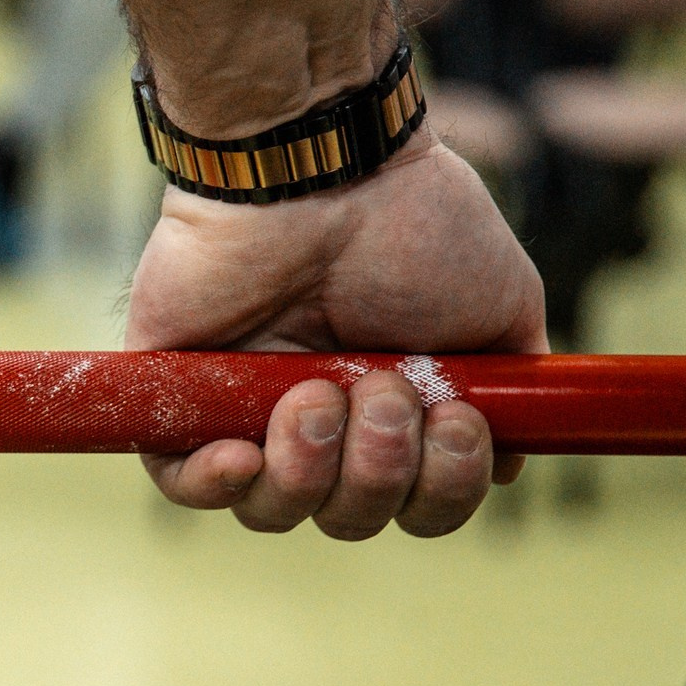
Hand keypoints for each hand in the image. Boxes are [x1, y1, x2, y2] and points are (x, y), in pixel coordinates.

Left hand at [127, 135, 546, 538]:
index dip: (443, 491)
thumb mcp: (502, 307)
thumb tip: (505, 463)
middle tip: (381, 387)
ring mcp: (244, 406)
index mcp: (395, 408)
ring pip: (273, 506)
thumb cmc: (413, 223)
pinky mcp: (175, 391)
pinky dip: (214, 485)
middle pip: (349, 517)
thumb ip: (510, 390)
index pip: (419, 504)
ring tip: (315, 394)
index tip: (455, 422)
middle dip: (381, 469)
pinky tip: (242, 454)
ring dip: (311, 467)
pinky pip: (179, 482)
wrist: (323, 167)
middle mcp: (322, 418)